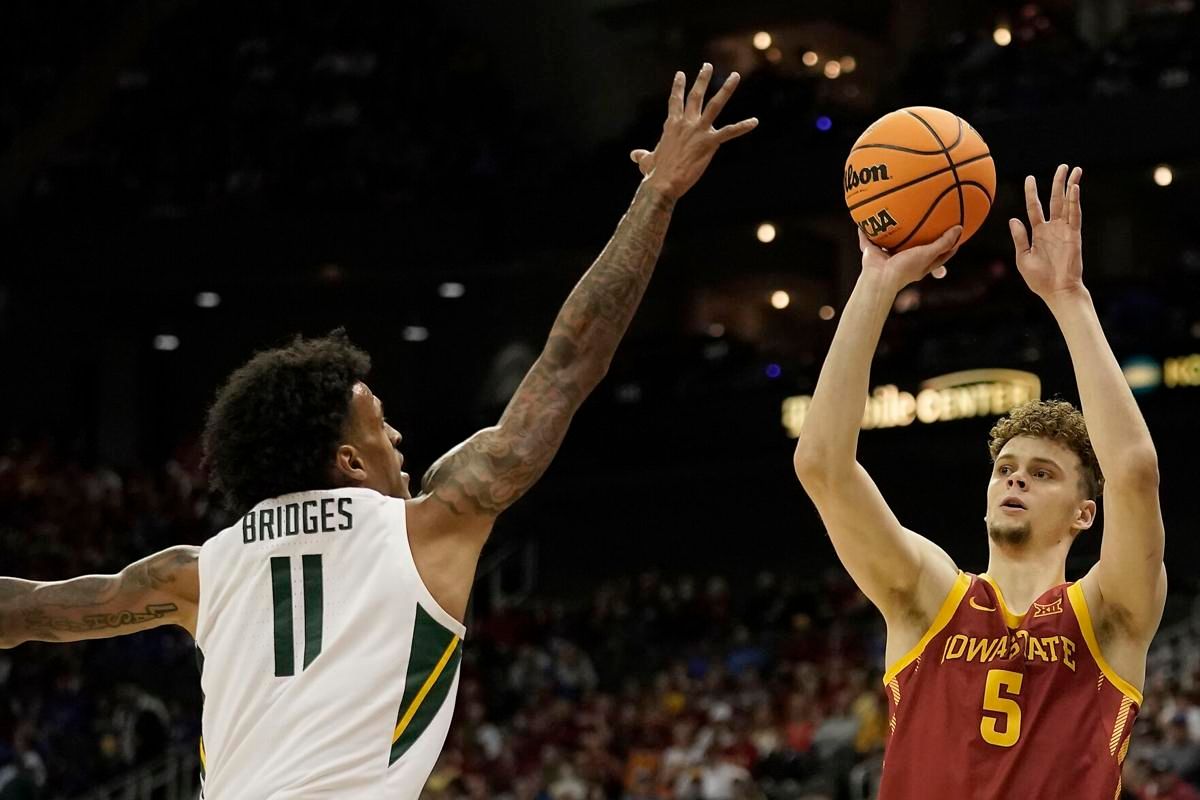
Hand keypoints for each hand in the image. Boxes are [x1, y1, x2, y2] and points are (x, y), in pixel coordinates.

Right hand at [629, 64, 757, 199]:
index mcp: (672, 125)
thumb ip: (643, 155)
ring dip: (726, 90)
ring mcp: (698, 131)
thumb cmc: (654, 174)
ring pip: (715, 105)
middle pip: (695, 96)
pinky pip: (729, 132)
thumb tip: (634, 155)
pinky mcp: (709, 143)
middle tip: (708, 65)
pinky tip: (754, 121)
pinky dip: (742, 127)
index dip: (678, 86)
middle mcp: (685, 123)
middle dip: (702, 79)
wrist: (663, 183)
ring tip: (735, 76)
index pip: (675, 101)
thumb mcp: (646, 161)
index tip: (681, 74)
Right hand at [858, 225, 961, 294]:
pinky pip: (867, 240)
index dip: (949, 246)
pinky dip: (864, 232)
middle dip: (920, 238)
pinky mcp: (872, 254)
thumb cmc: (905, 268)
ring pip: (891, 243)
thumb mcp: (928, 254)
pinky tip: (864, 219)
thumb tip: (959, 228)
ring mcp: (887, 257)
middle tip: (928, 223)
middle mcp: (904, 261)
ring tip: (894, 217)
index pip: (939, 256)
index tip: (956, 235)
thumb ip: (943, 242)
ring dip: (892, 233)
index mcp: (919, 265)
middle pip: (915, 249)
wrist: (880, 278)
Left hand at [1009, 164, 1083, 300]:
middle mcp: (1052, 228)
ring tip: (1074, 170)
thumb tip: (1013, 219)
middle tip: (1063, 166)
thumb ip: (1019, 238)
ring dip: (1070, 187)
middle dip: (1058, 183)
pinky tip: (1075, 188)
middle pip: (1054, 200)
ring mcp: (1064, 231)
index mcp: (1038, 233)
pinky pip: (1074, 215)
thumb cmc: (1039, 279)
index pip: (1034, 207)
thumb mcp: (1023, 258)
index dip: (1032, 193)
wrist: (1056, 291)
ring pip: (1067, 203)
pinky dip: (1074, 202)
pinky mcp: (1074, 236)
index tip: (1030, 178)